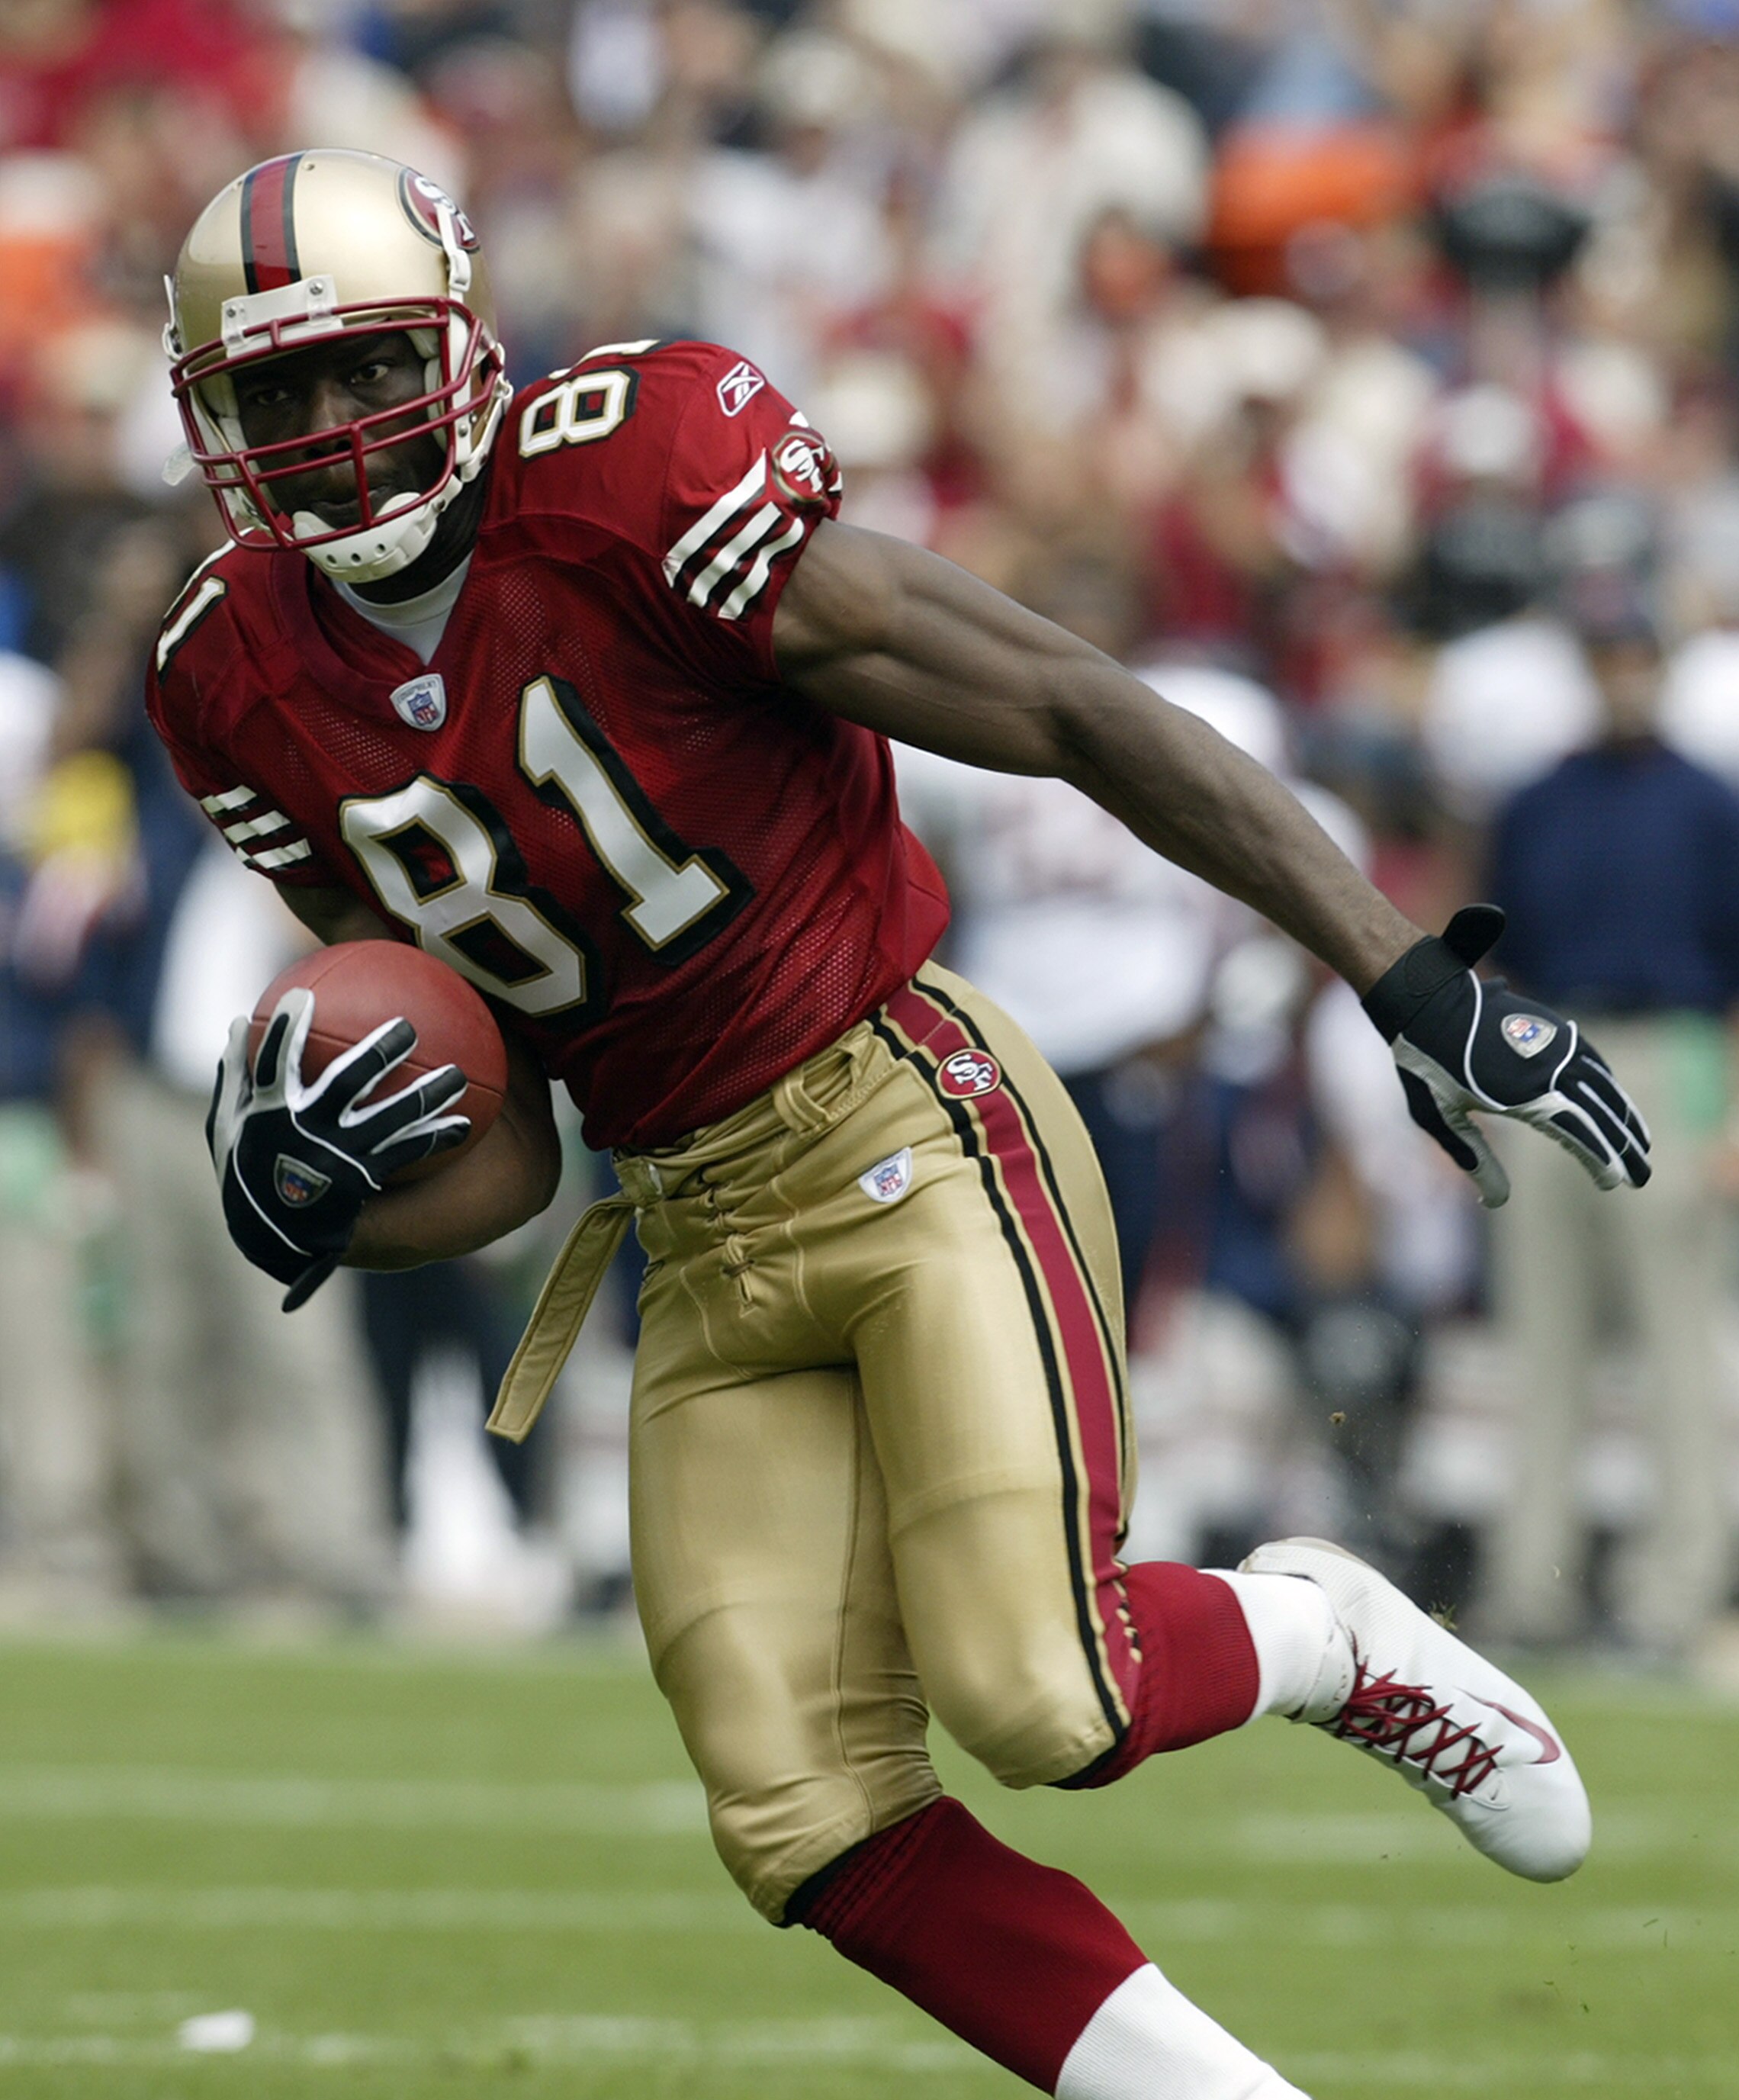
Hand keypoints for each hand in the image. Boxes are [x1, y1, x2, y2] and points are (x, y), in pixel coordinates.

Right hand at [206, 987, 469, 1307]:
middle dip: (378, 1052)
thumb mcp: (228, 1123)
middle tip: (408, 1026)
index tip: (305, 996)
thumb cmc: (248, 1168)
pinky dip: (435, 1137)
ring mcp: (338, 1156)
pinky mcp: (362, 1179)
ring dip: (426, 1096)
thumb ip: (236, 1074)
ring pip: (389, 1119)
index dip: (286, 1030)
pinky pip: (405, 1153)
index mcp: (270, 1112)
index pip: (275, 1063)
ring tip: (460, 1076)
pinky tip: (464, 1125)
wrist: (271, 1234)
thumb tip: (235, 1022)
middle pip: (346, 1082)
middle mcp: (307, 1131)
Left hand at [1362, 905, 1650, 1207]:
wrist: (1425, 998)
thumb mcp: (1440, 1119)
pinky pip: (1590, 1058)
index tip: (1617, 1182)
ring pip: (1602, 1084)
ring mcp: (1553, 1043)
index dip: (1601, 1158)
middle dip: (1624, 1146)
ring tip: (1641, 1143)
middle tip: (1643, 1178)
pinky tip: (1615, 1099)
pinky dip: (1608, 1083)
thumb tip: (1495, 1203)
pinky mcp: (1551, 1027)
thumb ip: (1474, 1160)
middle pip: (1599, 1112)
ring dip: (1624, 1115)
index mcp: (1522, 1094)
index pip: (1577, 1133)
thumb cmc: (1425, 1063)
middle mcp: (1547, 1067)